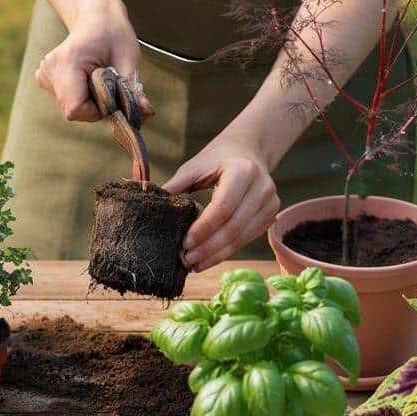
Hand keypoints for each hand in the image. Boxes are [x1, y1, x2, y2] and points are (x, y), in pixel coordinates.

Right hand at [35, 0, 153, 121]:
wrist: (96, 17)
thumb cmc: (113, 34)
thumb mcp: (128, 60)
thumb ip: (132, 90)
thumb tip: (146, 113)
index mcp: (68, 60)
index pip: (76, 108)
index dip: (97, 110)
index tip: (111, 95)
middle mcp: (51, 68)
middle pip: (72, 110)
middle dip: (95, 106)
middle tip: (108, 85)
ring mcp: (45, 73)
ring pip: (69, 107)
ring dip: (89, 101)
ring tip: (98, 78)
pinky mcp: (45, 77)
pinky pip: (65, 101)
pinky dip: (80, 96)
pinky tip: (87, 78)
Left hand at [163, 133, 279, 271]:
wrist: (247, 151)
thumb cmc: (215, 159)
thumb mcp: (194, 167)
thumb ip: (174, 186)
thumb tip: (145, 199)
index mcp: (242, 170)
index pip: (223, 207)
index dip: (204, 228)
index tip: (185, 243)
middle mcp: (262, 187)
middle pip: (234, 226)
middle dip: (209, 248)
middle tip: (187, 261)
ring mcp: (271, 202)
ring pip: (242, 237)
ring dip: (217, 255)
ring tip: (195, 265)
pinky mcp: (271, 215)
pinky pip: (247, 238)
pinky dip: (227, 251)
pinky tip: (209, 258)